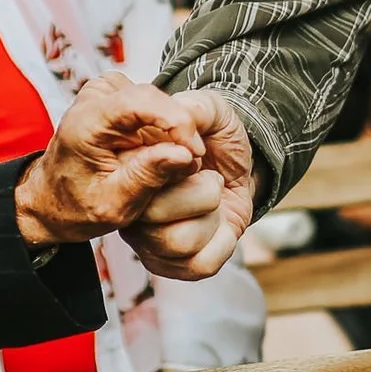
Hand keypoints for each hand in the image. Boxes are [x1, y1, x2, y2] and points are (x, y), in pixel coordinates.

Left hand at [16, 73, 205, 247]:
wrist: (53, 200)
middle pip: (157, 100)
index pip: (142, 100)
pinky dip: (165, 134)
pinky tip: (158, 157)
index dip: (177, 122)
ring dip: (172, 136)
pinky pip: (157, 110)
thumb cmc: (76, 205)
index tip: (195, 152)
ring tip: (167, 169)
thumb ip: (147, 177)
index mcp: (87, 121)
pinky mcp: (120, 99)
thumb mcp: (113, 205)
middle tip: (188, 169)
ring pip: (161, 104)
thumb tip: (184, 154)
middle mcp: (97, 98)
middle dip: (179, 134)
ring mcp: (109, 94)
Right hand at [129, 89, 257, 277]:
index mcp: (128, 168)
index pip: (133, 177)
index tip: (196, 156)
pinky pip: (199, 264)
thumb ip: (195, 108)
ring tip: (211, 199)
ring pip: (177, 242)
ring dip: (211, 216)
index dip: (173, 165)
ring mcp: (149, 240)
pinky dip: (223, 242)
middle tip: (204, 176)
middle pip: (153, 213)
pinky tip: (218, 225)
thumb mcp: (211, 110)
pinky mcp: (174, 264)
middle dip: (200, 191)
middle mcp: (131, 207)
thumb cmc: (217, 137)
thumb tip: (182, 119)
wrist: (242, 166)